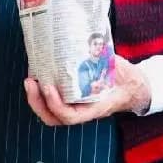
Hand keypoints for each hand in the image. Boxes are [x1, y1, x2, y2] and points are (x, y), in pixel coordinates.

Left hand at [24, 55, 150, 125]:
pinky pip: (53, 99)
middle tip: (30, 82)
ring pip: (50, 111)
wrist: (131, 86)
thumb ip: (106, 61)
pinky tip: (38, 72)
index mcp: (95, 108)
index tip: (48, 86)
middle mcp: (82, 110)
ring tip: (30, 78)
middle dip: (37, 102)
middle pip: (53, 117)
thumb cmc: (125, 79)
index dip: (56, 104)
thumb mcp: (120, 70)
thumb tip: (93, 45)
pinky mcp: (71, 98)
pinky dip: (42, 89)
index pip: (69, 116)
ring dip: (36, 97)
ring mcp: (75, 105)